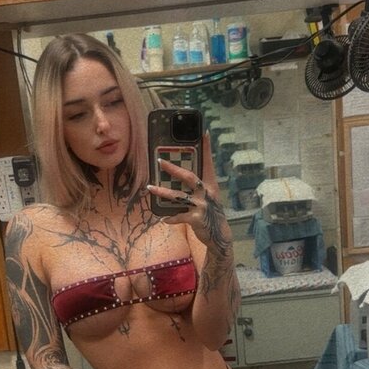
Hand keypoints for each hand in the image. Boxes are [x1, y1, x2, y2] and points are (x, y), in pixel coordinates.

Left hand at [148, 134, 229, 248]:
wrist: (219, 235)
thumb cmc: (211, 213)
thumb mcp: (208, 197)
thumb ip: (198, 187)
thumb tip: (182, 174)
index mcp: (210, 185)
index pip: (208, 163)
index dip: (206, 148)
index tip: (204, 132)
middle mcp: (207, 193)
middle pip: (189, 177)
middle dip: (173, 169)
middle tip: (160, 161)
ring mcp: (202, 206)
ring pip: (178, 196)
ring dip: (162, 192)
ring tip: (150, 187)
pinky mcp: (196, 219)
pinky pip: (179, 216)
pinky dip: (170, 218)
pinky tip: (163, 219)